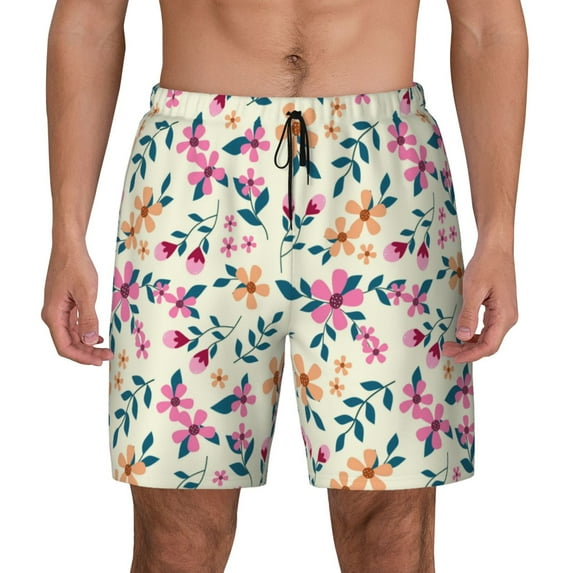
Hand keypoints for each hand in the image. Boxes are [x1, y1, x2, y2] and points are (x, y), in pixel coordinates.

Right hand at [42, 245, 113, 365]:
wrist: (69, 247)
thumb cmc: (76, 266)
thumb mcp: (87, 293)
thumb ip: (88, 318)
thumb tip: (89, 341)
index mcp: (53, 315)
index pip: (65, 346)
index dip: (82, 357)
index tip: (99, 361)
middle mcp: (53, 315)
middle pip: (69, 343)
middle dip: (87, 353)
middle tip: (108, 356)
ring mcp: (58, 310)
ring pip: (72, 335)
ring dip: (88, 344)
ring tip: (106, 349)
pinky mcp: (65, 305)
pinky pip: (74, 325)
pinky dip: (85, 332)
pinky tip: (97, 336)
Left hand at [442, 246, 517, 362]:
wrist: (496, 248)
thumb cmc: (486, 265)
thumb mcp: (473, 290)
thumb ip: (468, 315)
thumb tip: (462, 336)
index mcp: (504, 316)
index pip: (489, 345)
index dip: (472, 354)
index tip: (455, 357)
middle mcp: (508, 317)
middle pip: (489, 344)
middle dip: (468, 350)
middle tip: (447, 350)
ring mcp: (504, 313)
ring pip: (488, 337)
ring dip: (470, 343)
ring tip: (451, 343)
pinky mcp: (499, 308)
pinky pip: (487, 327)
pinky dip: (474, 333)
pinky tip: (462, 333)